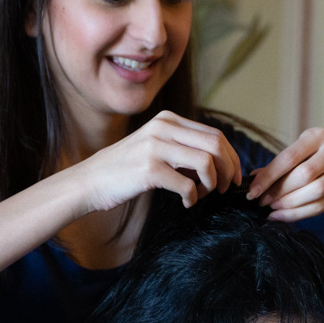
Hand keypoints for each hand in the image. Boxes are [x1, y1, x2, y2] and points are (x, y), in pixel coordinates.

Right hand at [72, 111, 241, 214]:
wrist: (90, 181)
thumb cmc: (126, 169)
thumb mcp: (155, 147)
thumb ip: (182, 148)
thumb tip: (218, 163)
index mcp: (168, 120)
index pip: (214, 134)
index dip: (231, 157)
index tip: (233, 177)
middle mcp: (163, 128)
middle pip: (216, 144)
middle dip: (228, 170)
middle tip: (224, 189)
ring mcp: (156, 147)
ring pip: (206, 162)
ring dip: (212, 184)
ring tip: (203, 195)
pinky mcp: (149, 169)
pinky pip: (188, 184)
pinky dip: (193, 197)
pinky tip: (186, 202)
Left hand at [247, 127, 323, 226]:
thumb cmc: (311, 164)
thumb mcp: (295, 160)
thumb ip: (276, 168)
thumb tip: (252, 179)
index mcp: (317, 135)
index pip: (289, 157)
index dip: (269, 177)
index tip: (252, 193)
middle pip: (304, 174)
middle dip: (280, 191)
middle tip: (264, 203)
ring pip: (315, 191)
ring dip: (290, 203)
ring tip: (274, 209)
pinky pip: (321, 205)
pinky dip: (299, 213)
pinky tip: (283, 216)